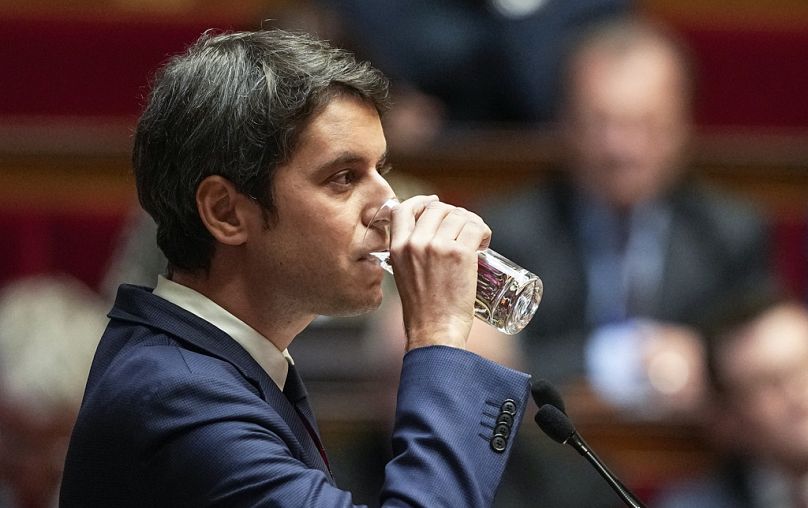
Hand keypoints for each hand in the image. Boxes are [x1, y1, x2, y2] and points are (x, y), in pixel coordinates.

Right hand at [388, 195, 490, 349]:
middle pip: (437, 208)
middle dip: (453, 213)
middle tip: (464, 228)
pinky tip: (485, 241)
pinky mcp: (460, 253)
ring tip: (477, 237)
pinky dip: (484, 231)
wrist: (435, 331)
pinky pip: (475, 228)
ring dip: (471, 221)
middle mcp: (415, 243)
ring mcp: (437, 246)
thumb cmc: (423, 311)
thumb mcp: (404, 276)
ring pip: (458, 215)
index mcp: (396, 248)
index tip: (434, 203)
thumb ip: (410, 256)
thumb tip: (430, 240)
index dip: (421, 201)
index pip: (403, 208)